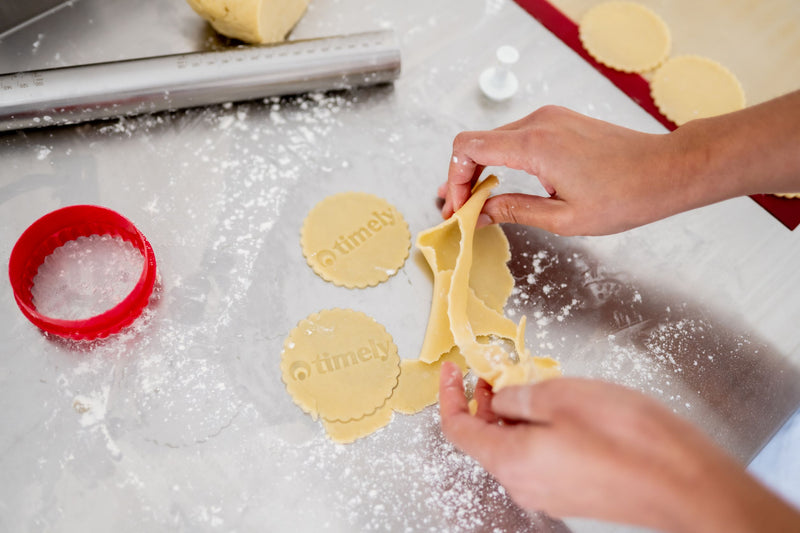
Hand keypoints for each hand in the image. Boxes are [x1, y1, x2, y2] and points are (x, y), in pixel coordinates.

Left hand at [438, 361, 799, 532]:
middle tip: (499, 370)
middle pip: (486, 439)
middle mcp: (523, 484)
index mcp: (511, 460)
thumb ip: (519, 395)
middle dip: (485, 401)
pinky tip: (560, 409)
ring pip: (514, 447)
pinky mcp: (573, 493)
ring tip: (535, 383)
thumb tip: (500, 396)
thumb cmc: (630, 440)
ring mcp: (548, 493)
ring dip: (514, 413)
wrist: (688, 485)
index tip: (452, 370)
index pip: (459, 430)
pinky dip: (536, 430)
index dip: (450, 396)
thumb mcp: (563, 397)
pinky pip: (539, 457)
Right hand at [439, 105, 684, 234]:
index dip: (454, 179)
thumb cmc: (624, 197)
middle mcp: (537, 123)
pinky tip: (504, 184)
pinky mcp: (559, 121)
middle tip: (461, 211)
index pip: (468, 148)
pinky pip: (515, 137)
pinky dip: (502, 159)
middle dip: (463, 177)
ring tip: (479, 202)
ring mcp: (549, 118)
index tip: (458, 208)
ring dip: (481, 169)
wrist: (666, 170)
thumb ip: (513, 211)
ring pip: (494, 139)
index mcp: (534, 145)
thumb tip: (479, 214)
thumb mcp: (563, 218)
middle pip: (476, 142)